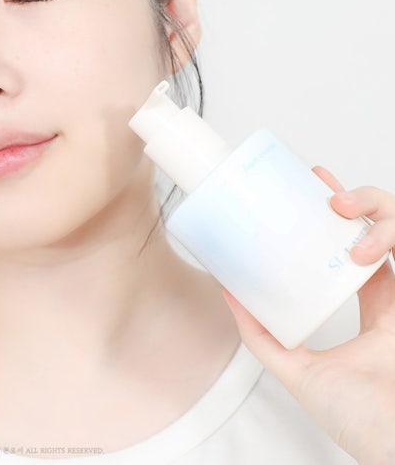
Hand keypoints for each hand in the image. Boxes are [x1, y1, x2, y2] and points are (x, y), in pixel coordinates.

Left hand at [224, 166, 394, 464]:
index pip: (353, 249)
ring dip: (372, 206)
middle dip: (354, 195)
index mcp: (368, 311)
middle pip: (379, 229)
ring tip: (338, 206)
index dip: (335, 216)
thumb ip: (262, 335)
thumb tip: (225, 290)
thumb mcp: (297, 371)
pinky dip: (390, 239)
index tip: (307, 188)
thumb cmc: (360, 422)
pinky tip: (362, 250)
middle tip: (319, 181)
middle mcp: (392, 298)